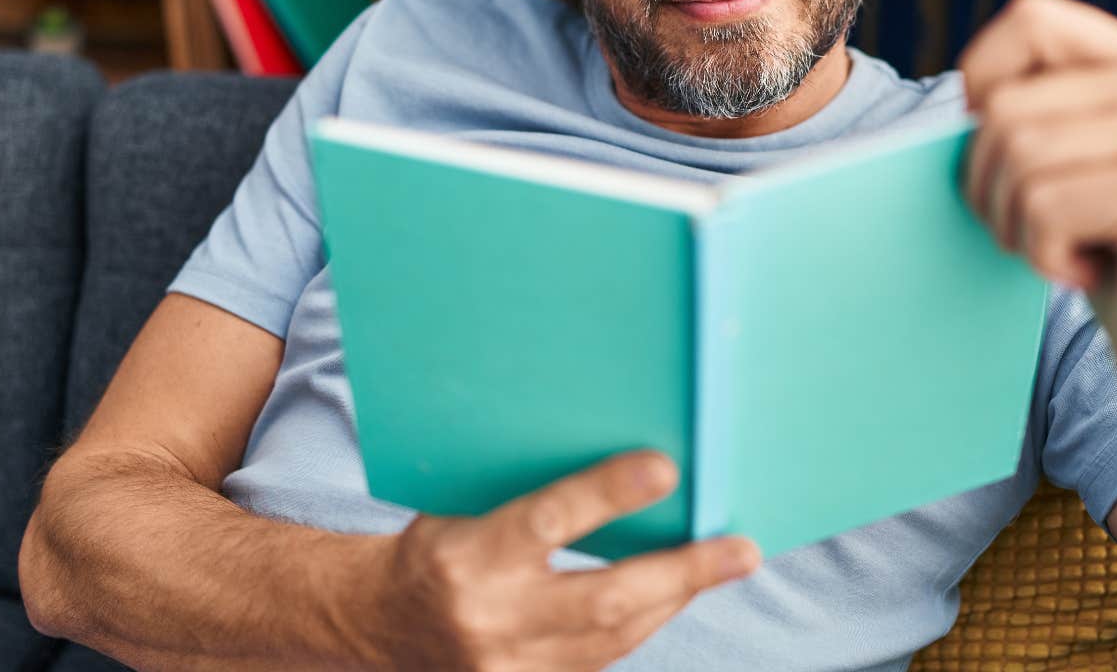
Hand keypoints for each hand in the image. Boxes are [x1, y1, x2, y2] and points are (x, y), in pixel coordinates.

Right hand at [367, 450, 759, 670]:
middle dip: (681, 574)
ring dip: (671, 600)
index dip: (609, 494)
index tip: (667, 469)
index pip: (549, 521)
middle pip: (603, 601)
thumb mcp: (463, 505)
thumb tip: (622, 464)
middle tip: (741, 550)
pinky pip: (597, 666)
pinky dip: (638, 627)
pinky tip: (667, 597)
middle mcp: (488, 620)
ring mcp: (505, 670)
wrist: (376, 625)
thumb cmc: (432, 547)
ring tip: (719, 566)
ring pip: (612, 643)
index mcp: (467, 555)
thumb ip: (531, 494)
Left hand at [956, 0, 1116, 428]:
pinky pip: (1043, 210)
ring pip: (1014, 156)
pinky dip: (1043, 256)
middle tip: (1030, 230)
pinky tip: (1092, 273)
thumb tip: (953, 104)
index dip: (982, 79)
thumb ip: (1045, 116)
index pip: (1033, 18)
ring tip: (1064, 251)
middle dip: (985, 182)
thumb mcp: (1090, 170)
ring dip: (1014, 224)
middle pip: (1004, 106)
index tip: (991, 147)